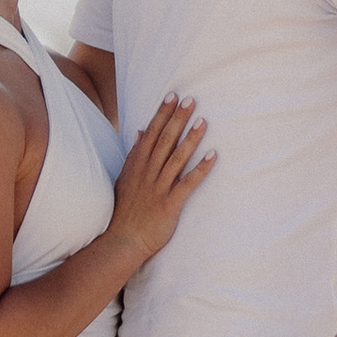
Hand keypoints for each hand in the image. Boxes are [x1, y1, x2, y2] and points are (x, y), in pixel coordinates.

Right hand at [109, 96, 214, 260]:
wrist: (123, 240)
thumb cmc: (125, 210)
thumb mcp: (125, 178)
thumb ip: (134, 155)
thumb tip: (140, 131)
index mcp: (137, 165)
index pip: (151, 133)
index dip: (162, 114)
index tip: (173, 96)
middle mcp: (147, 173)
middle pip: (164, 141)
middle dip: (178, 119)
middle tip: (191, 100)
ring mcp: (158, 188)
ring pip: (177, 158)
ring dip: (191, 139)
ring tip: (203, 121)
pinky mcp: (169, 204)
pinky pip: (188, 183)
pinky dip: (200, 169)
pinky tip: (213, 156)